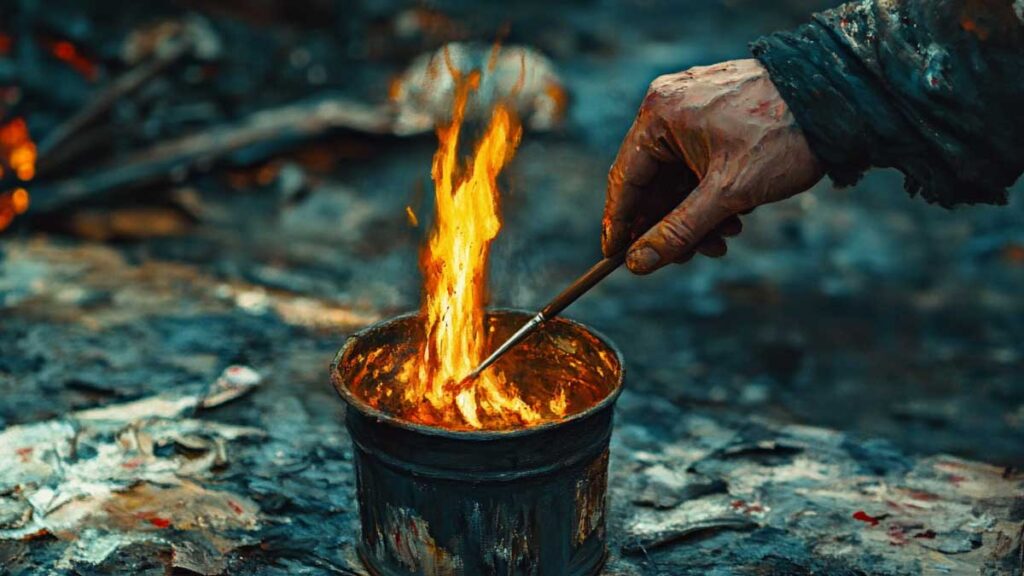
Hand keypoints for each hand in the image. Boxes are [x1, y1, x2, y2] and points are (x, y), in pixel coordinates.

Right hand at [602, 59, 823, 273]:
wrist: (842, 100)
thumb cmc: (783, 136)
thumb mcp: (728, 194)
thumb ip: (678, 231)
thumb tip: (637, 263)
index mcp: (660, 114)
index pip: (624, 179)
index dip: (620, 223)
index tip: (614, 257)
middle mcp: (671, 105)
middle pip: (654, 181)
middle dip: (672, 225)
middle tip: (686, 258)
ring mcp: (695, 108)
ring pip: (679, 176)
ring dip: (696, 215)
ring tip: (723, 239)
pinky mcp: (718, 115)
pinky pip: (699, 163)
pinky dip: (711, 194)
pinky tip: (736, 217)